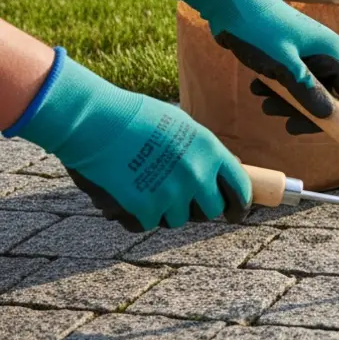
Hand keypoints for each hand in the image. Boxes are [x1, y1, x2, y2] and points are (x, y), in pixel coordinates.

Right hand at [6, 49, 250, 231]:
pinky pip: (149, 223)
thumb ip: (202, 150)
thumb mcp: (182, 125)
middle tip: (184, 204)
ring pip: (178, 219)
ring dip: (165, 210)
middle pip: (211, 210)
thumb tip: (222, 169)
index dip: (240, 204)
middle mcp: (197, 174)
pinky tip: (129, 200)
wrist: (98, 120)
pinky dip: (139, 216)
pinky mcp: (146, 206)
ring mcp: (172, 192)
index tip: (235, 215)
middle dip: (199, 210)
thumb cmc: (136, 116)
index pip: (240, 187)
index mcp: (210, 150)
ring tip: (148, 189)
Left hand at [172, 0, 338, 135]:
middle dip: (309, 113)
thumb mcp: (283, 66)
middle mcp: (324, 54)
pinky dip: (277, 90)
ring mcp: (306, 54)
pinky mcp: (288, 55)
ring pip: (307, 91)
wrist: (227, 0)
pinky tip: (257, 87)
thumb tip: (328, 116)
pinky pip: (291, 81)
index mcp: (332, 52)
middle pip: (330, 95)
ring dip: (288, 104)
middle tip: (287, 125)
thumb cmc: (258, 29)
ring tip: (264, 103)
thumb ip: (306, 92)